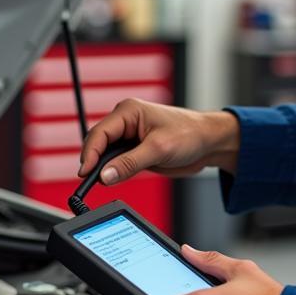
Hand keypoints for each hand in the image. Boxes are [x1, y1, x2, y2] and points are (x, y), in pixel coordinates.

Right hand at [78, 100, 240, 182]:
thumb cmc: (190, 134)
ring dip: (104, 168)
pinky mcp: (136, 150)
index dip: (90, 154)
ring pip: (106, 154)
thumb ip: (130, 163)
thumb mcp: (159, 149)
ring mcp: (130, 136)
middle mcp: (126, 121)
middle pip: (98, 143)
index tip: (85, 173)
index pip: (99, 133)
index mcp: (128, 111)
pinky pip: (117, 162)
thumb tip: (105, 175)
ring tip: (101, 183)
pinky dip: (114, 171)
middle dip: (94, 162)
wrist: (209, 143)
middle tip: (90, 182)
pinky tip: (112, 180)